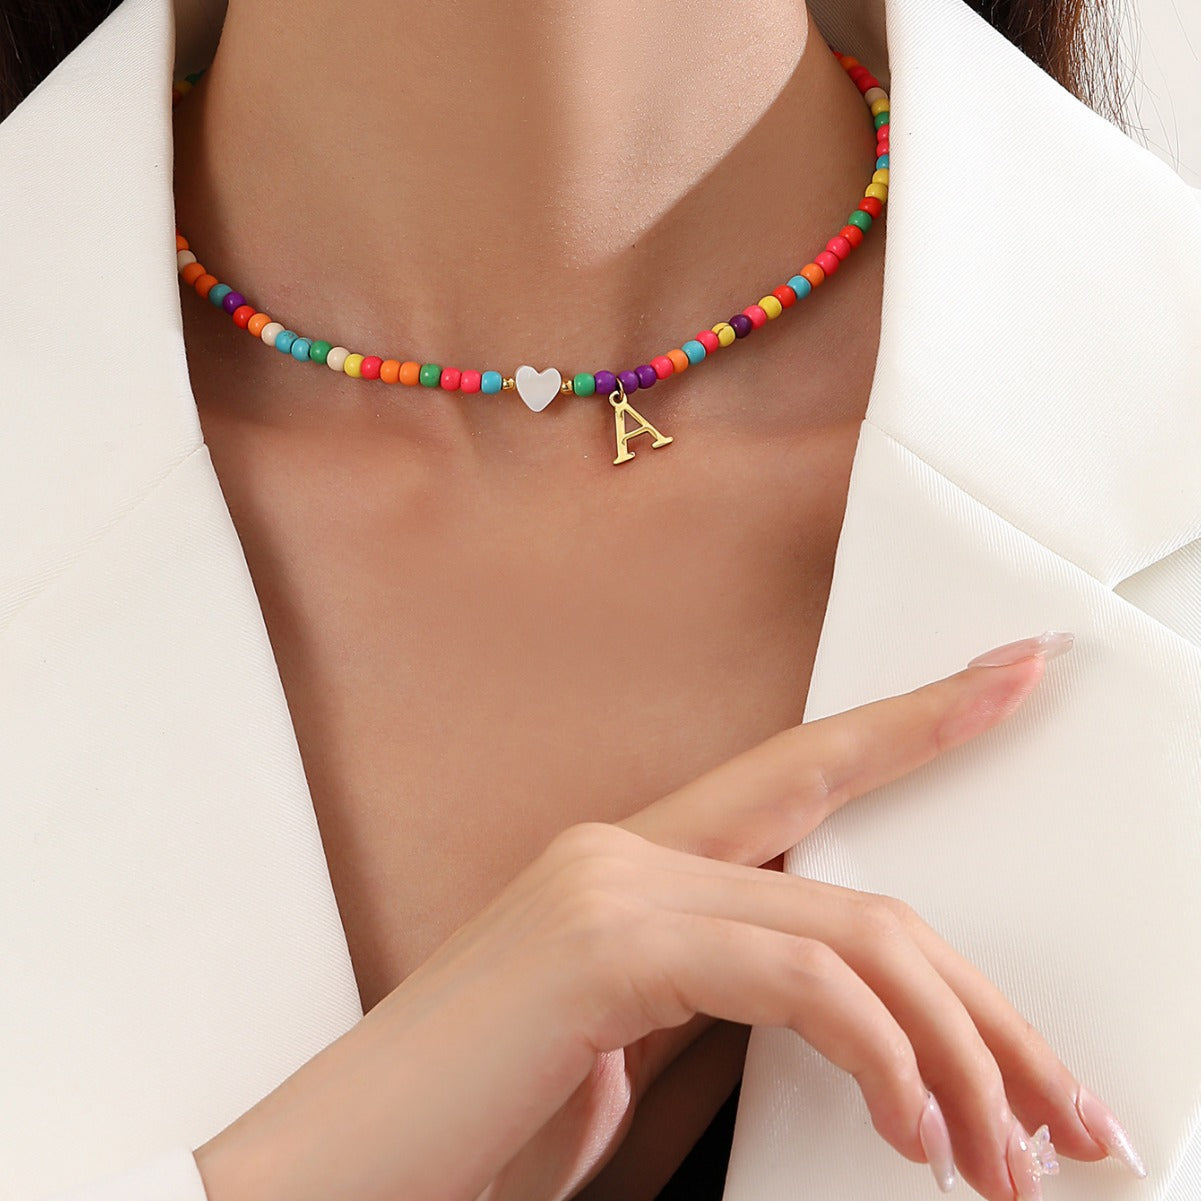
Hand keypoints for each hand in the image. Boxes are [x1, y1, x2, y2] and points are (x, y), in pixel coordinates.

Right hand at [193, 630, 1138, 1200]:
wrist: (339, 1167)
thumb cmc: (487, 1121)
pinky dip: (880, 1054)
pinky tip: (912, 1129)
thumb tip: (860, 1025)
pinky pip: (797, 977)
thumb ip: (729, 1001)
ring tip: (1007, 1148)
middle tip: (1064, 1100)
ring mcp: (611, 884)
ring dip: (956, 1047)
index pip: (805, 769)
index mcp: (634, 862)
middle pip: (862, 889)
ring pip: (851, 930)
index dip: (918, 718)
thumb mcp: (641, 1052)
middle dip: (986, 999)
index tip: (1011, 677)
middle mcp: (626, 848)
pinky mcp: (603, 944)